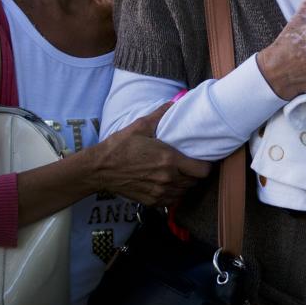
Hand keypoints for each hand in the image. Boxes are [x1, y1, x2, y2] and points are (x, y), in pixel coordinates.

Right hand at [92, 102, 211, 205]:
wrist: (99, 169)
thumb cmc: (119, 146)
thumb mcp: (140, 126)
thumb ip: (160, 114)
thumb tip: (173, 103)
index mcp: (169, 160)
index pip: (202, 170)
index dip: (206, 165)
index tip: (202, 159)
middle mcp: (167, 178)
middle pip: (195, 182)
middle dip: (195, 173)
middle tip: (190, 164)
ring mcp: (159, 192)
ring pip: (184, 192)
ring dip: (185, 184)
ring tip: (179, 174)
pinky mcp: (151, 201)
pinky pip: (171, 201)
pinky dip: (173, 194)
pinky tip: (168, 184)